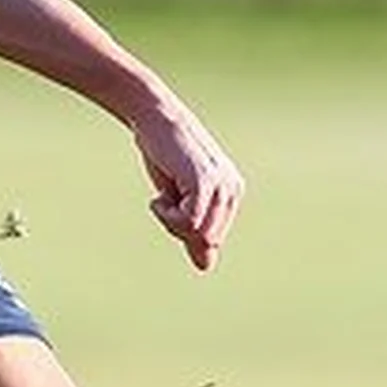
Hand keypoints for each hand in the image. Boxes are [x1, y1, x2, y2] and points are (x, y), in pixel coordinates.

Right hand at [128, 91, 242, 270]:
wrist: (155, 120)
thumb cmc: (165, 157)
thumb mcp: (180, 198)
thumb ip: (194, 231)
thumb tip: (206, 267)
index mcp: (232, 193)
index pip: (212, 238)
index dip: (184, 229)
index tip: (172, 202)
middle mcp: (232, 190)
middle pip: (207, 239)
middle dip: (178, 228)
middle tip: (166, 200)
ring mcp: (221, 186)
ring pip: (197, 233)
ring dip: (171, 221)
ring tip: (164, 194)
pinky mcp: (204, 183)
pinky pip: (188, 223)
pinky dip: (167, 215)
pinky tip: (159, 196)